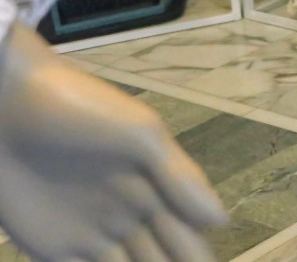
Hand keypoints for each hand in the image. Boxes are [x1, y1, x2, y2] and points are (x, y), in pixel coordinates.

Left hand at [0, 27, 226, 261]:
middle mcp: (127, 215)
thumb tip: (221, 220)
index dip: (198, 255)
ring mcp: (88, 233)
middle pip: (158, 258)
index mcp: (154, 188)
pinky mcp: (49, 246)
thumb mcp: (141, 134)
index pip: (186, 234)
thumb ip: (179, 177)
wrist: (7, 105)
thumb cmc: (83, 110)